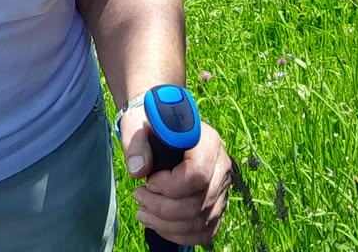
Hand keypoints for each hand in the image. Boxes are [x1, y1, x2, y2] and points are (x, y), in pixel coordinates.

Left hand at [118, 107, 231, 246]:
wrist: (161, 130)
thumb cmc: (150, 126)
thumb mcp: (136, 124)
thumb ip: (136, 144)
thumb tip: (138, 171)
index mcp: (207, 141)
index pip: (197, 174)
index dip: (169, 185)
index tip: (148, 181)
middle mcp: (221, 165)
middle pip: (198, 203)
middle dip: (162, 208)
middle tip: (139, 196)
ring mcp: (222, 188)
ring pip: (200, 221)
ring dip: (166, 224)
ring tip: (143, 212)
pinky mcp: (217, 205)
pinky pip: (204, 231)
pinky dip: (179, 234)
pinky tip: (158, 224)